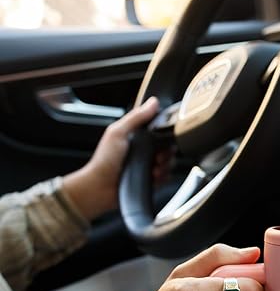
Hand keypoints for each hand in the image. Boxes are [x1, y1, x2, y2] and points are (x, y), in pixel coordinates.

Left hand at [62, 96, 159, 220]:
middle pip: (167, 148)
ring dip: (165, 167)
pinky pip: (166, 178)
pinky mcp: (151, 181)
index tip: (163, 141)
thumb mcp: (118, 132)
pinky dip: (162, 178)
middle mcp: (143, 151)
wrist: (101, 188)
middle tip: (157, 158)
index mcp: (136, 137)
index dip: (165, 135)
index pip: (159, 132)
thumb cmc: (105, 161)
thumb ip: (136, 117)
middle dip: (166, 154)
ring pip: (169, 164)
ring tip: (153, 170)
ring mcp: (147, 167)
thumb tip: (152, 103)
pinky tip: (153, 178)